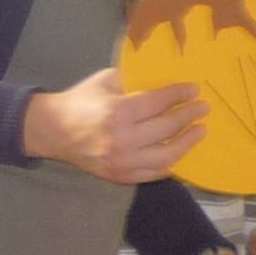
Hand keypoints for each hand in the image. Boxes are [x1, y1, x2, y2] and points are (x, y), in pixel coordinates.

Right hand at [23, 69, 205, 183]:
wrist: (52, 131)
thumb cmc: (80, 101)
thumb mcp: (105, 81)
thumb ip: (133, 80)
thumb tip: (164, 78)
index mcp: (118, 111)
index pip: (159, 102)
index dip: (180, 94)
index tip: (195, 89)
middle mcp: (122, 139)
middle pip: (167, 128)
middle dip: (189, 116)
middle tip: (202, 108)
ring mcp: (121, 161)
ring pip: (166, 155)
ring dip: (187, 142)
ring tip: (199, 131)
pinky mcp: (119, 175)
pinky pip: (153, 172)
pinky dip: (170, 162)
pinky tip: (179, 151)